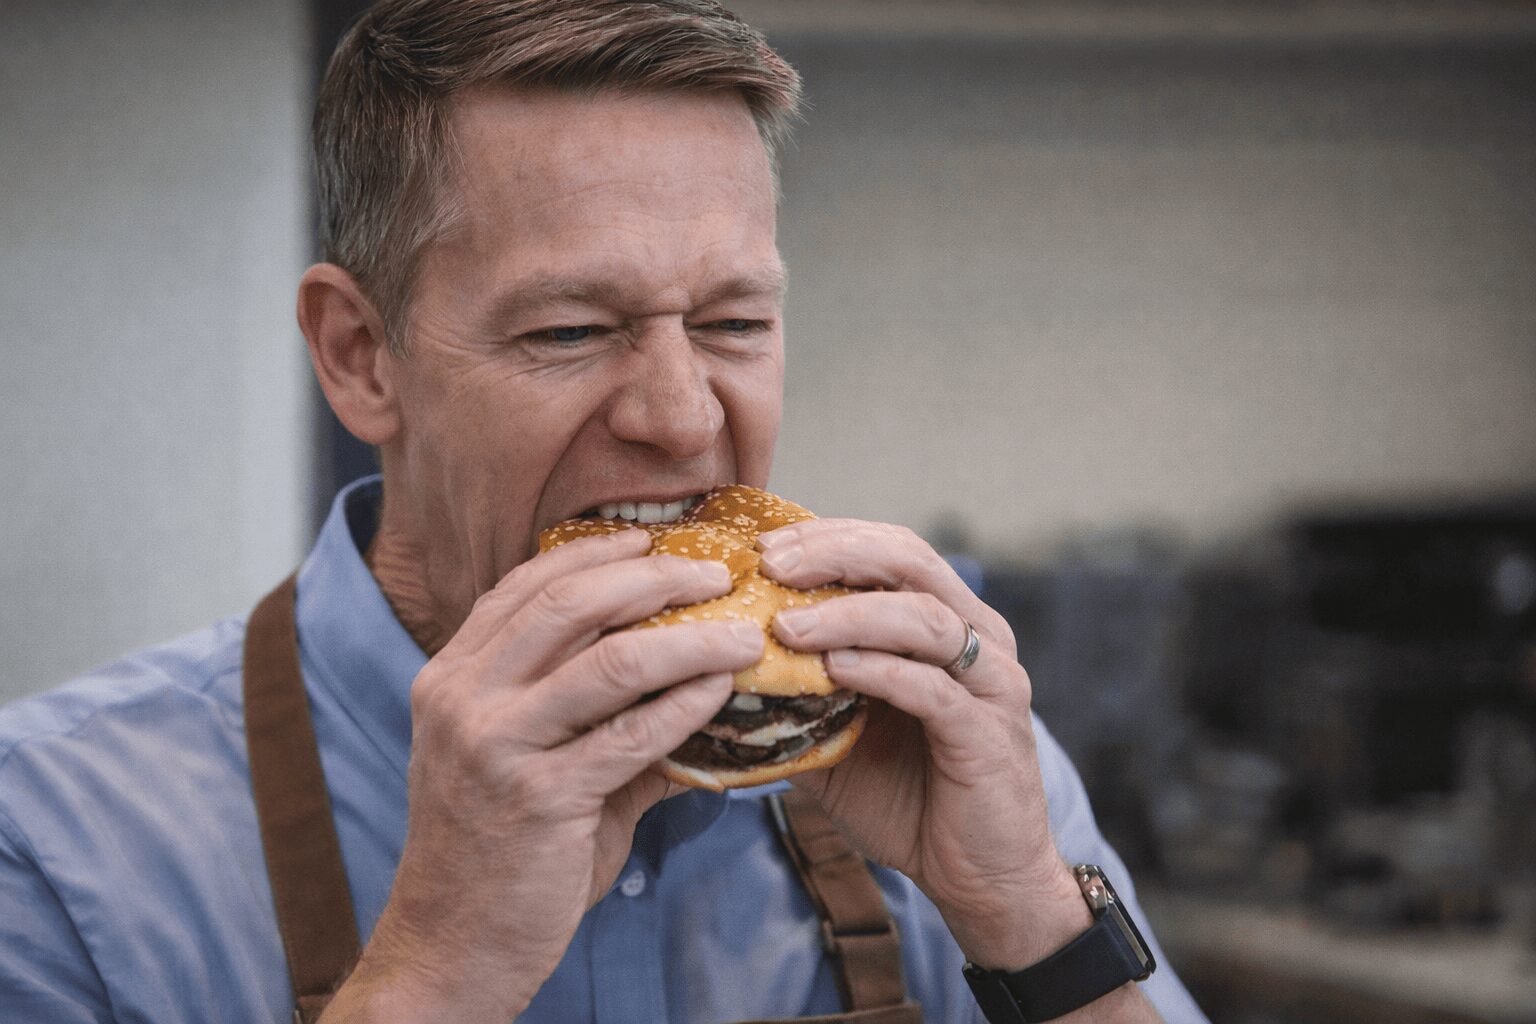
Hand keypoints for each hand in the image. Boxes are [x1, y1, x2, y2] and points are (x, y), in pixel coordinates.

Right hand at [326, 529, 762, 1020]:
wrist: (453, 946)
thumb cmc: (499, 849)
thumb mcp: (530, 761)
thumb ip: (592, 710)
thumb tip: (684, 671)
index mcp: (451, 676)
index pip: (525, 585)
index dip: (595, 553)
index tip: (657, 540)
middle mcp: (462, 698)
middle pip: (570, 603)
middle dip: (655, 578)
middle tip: (717, 575)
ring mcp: (494, 746)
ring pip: (610, 661)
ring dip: (690, 640)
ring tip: (744, 635)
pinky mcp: (538, 798)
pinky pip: (630, 735)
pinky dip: (685, 705)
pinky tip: (722, 692)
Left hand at [758, 520, 1089, 968]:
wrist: (978, 878)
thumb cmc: (907, 798)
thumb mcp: (836, 738)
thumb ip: (794, 697)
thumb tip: (711, 674)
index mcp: (946, 620)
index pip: (889, 548)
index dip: (827, 535)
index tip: (760, 545)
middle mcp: (977, 634)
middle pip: (909, 559)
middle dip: (835, 552)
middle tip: (770, 563)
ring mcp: (991, 681)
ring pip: (923, 616)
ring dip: (849, 612)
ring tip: (787, 623)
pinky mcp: (989, 732)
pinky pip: (933, 687)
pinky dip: (879, 670)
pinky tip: (830, 669)